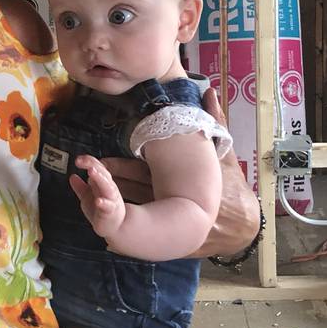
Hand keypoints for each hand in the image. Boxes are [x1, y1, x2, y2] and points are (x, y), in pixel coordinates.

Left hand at [69, 155, 125, 240]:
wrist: (109, 226)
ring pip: (108, 186)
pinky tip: (98, 201)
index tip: (78, 160)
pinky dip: (104, 203)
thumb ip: (79, 186)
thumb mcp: (87, 196)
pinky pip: (108, 206)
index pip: (97, 168)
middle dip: (95, 166)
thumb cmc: (99, 210)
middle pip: (103, 173)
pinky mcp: (111, 212)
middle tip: (84, 162)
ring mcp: (111, 200)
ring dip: (100, 178)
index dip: (89, 162)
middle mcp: (108, 188)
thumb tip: (72, 176)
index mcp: (103, 183)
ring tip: (92, 172)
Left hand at [101, 86, 259, 256]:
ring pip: (130, 211)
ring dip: (108, 203)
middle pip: (129, 193)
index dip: (118, 168)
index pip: (141, 174)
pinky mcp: (164, 236)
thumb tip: (210, 91)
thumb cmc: (233, 189)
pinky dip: (119, 223)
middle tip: (85, 176)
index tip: (100, 162)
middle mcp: (168, 201)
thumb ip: (215, 122)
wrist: (241, 228)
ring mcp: (165, 220)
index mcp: (179, 182)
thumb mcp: (224, 155)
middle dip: (106, 185)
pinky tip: (100, 219)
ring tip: (85, 194)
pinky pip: (137, 228)